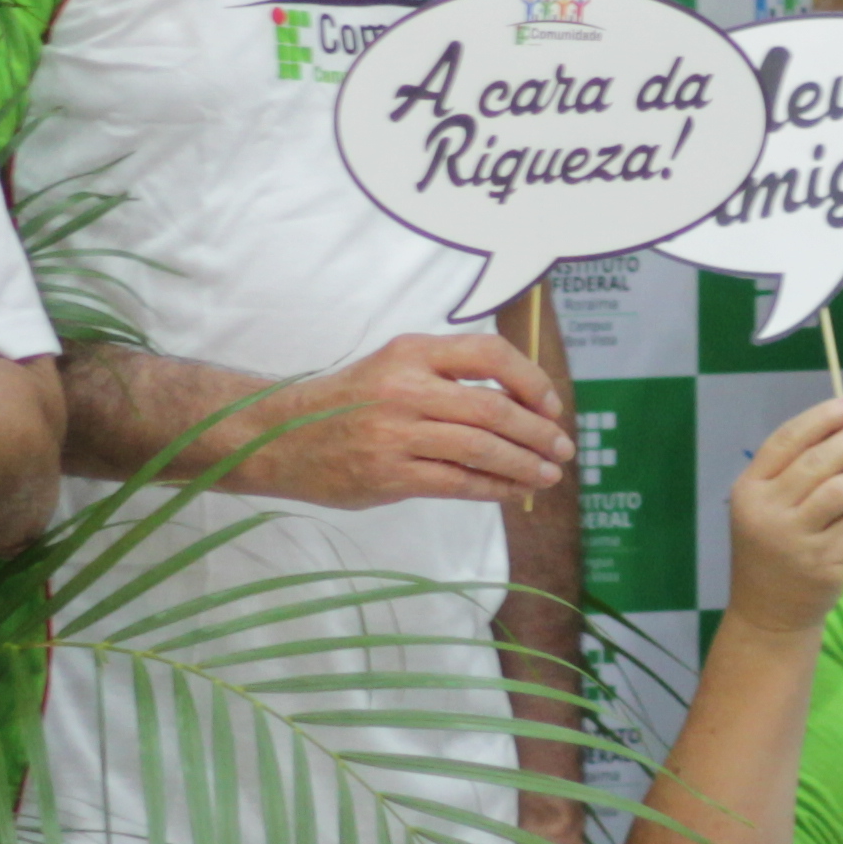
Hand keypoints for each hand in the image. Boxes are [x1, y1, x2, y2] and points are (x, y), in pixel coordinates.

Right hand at [241, 330, 574, 511]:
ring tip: (548, 475)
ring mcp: (396, 432)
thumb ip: (448, 378)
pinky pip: (457, 482)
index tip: (550, 405)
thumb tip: (523, 407)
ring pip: (481, 448)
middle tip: (562, 448)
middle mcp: (406, 387)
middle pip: (493, 407)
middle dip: (538, 432)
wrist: (280, 437)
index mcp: (412, 351)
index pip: (489, 354)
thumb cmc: (349, 403)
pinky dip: (494, 488)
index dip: (530, 380)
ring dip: (524, 465)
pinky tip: (513, 492)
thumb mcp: (394, 368)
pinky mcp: (389, 474)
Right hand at [718, 394, 842, 638]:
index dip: (822, 418)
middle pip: (818, 462)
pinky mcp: (820, 562)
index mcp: (750, 489)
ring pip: (842, 492)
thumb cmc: (773, 549)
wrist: (767, 614)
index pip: (786, 440)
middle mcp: (767, 511)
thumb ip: (798, 473)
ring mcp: (793, 538)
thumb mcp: (770, 507)